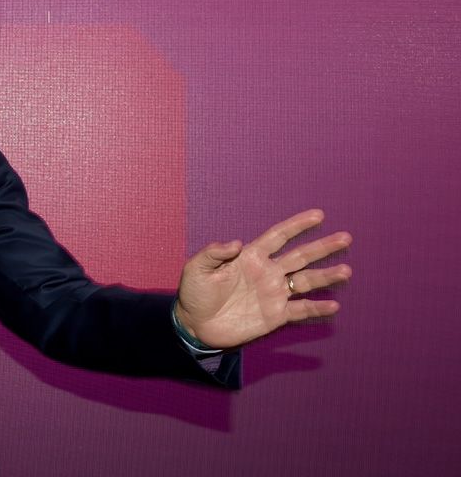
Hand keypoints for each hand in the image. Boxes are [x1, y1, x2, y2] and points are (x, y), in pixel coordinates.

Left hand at [174, 209, 352, 348]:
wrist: (195, 325)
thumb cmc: (195, 293)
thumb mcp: (196, 268)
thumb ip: (213, 253)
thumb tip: (236, 243)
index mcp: (250, 257)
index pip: (278, 237)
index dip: (297, 226)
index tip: (318, 215)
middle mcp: (267, 273)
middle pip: (300, 256)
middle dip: (323, 247)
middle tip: (345, 238)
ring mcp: (273, 294)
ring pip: (306, 281)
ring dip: (326, 276)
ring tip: (346, 271)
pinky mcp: (275, 315)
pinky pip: (300, 310)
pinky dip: (317, 308)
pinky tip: (333, 305)